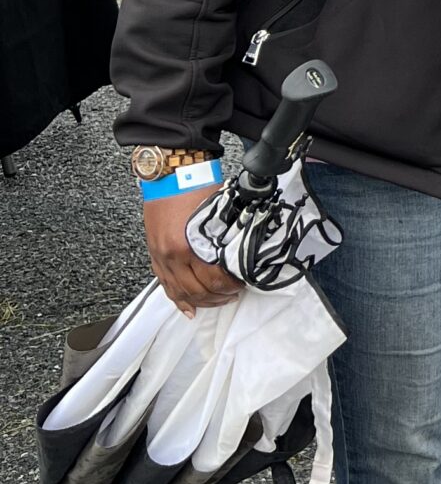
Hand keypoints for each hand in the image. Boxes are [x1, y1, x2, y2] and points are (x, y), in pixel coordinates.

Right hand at [143, 191, 240, 313]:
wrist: (170, 173)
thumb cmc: (195, 186)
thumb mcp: (218, 214)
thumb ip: (225, 238)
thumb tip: (240, 256)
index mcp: (191, 245)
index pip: (214, 280)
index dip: (231, 286)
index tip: (242, 283)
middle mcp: (173, 255)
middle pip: (197, 291)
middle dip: (219, 296)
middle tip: (233, 294)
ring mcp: (161, 257)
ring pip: (180, 292)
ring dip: (201, 301)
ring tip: (217, 301)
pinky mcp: (154, 254)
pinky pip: (165, 285)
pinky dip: (177, 299)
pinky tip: (188, 309)